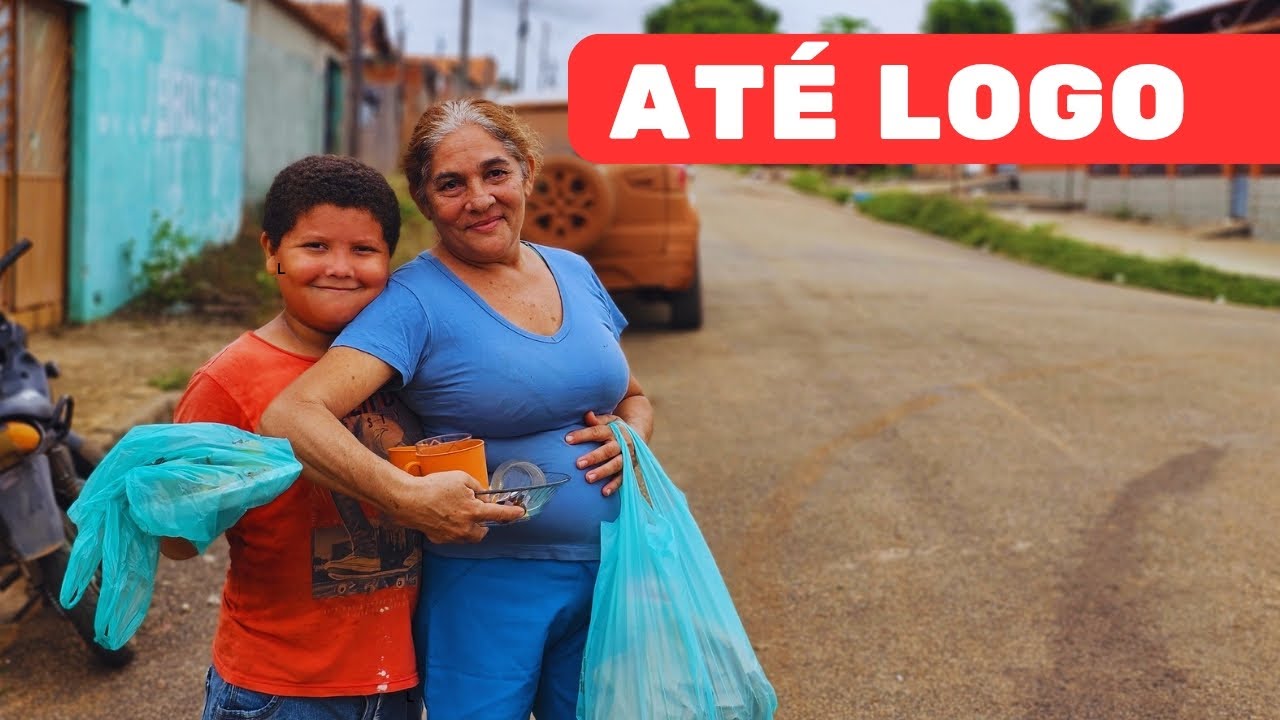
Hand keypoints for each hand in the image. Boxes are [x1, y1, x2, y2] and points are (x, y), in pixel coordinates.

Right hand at [399, 470, 525, 542]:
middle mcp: (465, 528)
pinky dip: (454, 528)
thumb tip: (484, 495)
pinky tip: (444, 517)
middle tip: (475, 509)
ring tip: (457, 512)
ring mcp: (452, 536)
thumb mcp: (462, 478)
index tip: (520, 513)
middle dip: (483, 523)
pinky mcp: (440, 540)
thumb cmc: (435, 486)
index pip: (499, 515)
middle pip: (483, 531)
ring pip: (468, 536)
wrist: (408, 500)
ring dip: (469, 527)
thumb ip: (478, 487)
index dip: (512, 513)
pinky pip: (453, 536)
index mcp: (474, 511)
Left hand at [566, 411, 632, 496]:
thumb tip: (587, 414)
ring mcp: (627, 457)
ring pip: (615, 465)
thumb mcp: (609, 420)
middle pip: (607, 450)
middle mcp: (621, 444)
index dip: (583, 435)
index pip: (597, 432)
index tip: (567, 439)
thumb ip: (597, 420)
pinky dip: (614, 485)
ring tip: (588, 479)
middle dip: (593, 457)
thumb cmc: (615, 429)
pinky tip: (604, 492)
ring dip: (602, 472)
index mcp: (613, 431)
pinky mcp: (629, 468)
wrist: (638, 436)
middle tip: (578, 464)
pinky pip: (622, 478)